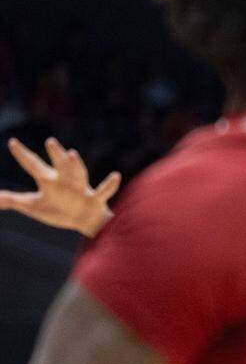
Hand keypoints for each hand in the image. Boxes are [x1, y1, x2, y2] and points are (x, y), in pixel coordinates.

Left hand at [0, 137, 119, 235]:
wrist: (84, 221)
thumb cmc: (59, 211)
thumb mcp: (33, 206)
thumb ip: (13, 200)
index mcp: (49, 181)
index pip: (33, 165)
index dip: (23, 155)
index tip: (12, 142)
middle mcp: (65, 181)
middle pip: (59, 165)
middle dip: (55, 155)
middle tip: (50, 142)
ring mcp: (81, 190)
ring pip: (79, 175)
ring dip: (76, 165)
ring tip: (72, 154)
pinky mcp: (95, 200)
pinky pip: (103, 192)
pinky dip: (110, 185)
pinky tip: (116, 175)